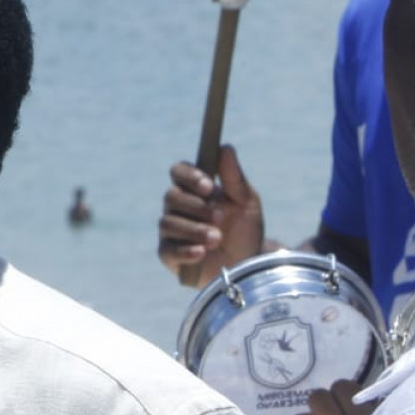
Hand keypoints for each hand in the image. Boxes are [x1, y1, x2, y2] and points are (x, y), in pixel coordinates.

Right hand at [158, 144, 268, 286]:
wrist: (247, 266)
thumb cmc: (245, 232)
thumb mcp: (246, 203)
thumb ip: (234, 177)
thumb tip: (226, 147)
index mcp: (194, 190)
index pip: (178, 171)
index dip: (189, 176)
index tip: (207, 186)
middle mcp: (178, 208)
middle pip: (170, 196)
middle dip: (196, 207)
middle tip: (220, 217)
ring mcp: (171, 232)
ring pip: (167, 223)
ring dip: (195, 230)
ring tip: (218, 239)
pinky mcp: (168, 255)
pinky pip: (168, 249)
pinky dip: (186, 250)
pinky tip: (203, 252)